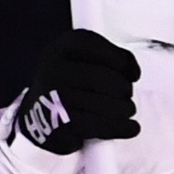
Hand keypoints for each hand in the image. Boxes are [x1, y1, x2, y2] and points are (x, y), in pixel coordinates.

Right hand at [11, 29, 141, 155]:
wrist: (40, 111)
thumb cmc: (70, 82)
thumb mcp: (81, 58)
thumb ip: (110, 56)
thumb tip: (133, 73)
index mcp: (60, 49)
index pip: (94, 45)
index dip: (121, 59)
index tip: (133, 74)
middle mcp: (52, 70)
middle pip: (101, 78)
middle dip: (123, 89)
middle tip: (127, 95)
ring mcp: (53, 99)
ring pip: (103, 104)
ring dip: (124, 110)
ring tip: (126, 110)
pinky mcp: (59, 126)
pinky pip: (97, 127)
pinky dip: (120, 128)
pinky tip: (130, 127)